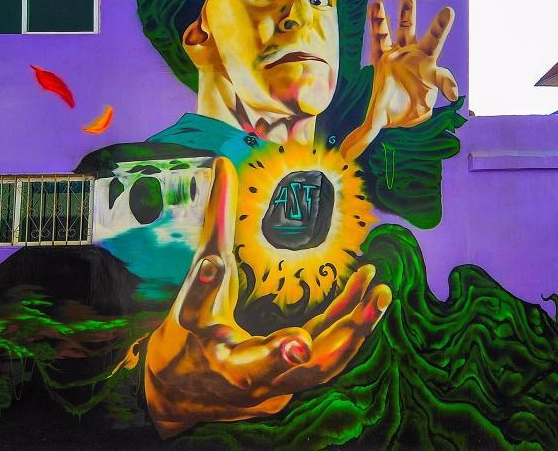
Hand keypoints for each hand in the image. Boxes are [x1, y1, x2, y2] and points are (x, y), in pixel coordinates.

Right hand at [144, 157, 391, 437]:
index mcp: (197, 340)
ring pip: (314, 368)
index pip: (196, 311)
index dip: (204, 288)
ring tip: (377, 291)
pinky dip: (345, 328)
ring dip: (350, 330)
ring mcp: (265, 388)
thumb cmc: (186, 334)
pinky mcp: (288, 388)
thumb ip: (214, 223)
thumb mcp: (193, 277)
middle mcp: (233, 373)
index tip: (214, 265)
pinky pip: (324, 358)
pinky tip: (368, 294)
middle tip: (358, 303)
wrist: (180, 394)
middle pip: (274, 367)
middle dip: (317, 341)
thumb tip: (223, 164)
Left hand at [341, 0, 458, 160]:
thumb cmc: (388, 108)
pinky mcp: (435, 75)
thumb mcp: (374, 119)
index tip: (377, 6)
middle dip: (407, 14)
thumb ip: (362, 134)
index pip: (379, 38)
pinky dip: (448, 85)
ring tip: (449, 10)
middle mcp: (404, 56)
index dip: (377, 23)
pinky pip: (443, 77)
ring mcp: (422, 62)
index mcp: (383, 59)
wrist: (406, 116)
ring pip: (431, 40)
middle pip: (405, 31)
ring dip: (438, 26)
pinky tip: (454, 95)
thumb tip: (346, 155)